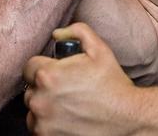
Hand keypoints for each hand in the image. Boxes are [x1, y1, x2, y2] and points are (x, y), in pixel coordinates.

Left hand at [23, 23, 141, 135]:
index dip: (43, 66)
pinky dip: (48, 123)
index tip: (56, 72)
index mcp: (48, 75)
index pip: (29, 66)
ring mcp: (42, 123)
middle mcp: (40, 100)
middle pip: (31, 89)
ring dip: (44, 106)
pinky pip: (38, 128)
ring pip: (33, 110)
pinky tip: (67, 118)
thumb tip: (57, 34)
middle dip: (44, 87)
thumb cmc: (113, 84)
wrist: (127, 118)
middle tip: (65, 89)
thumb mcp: (99, 49)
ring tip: (67, 105)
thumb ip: (77, 31)